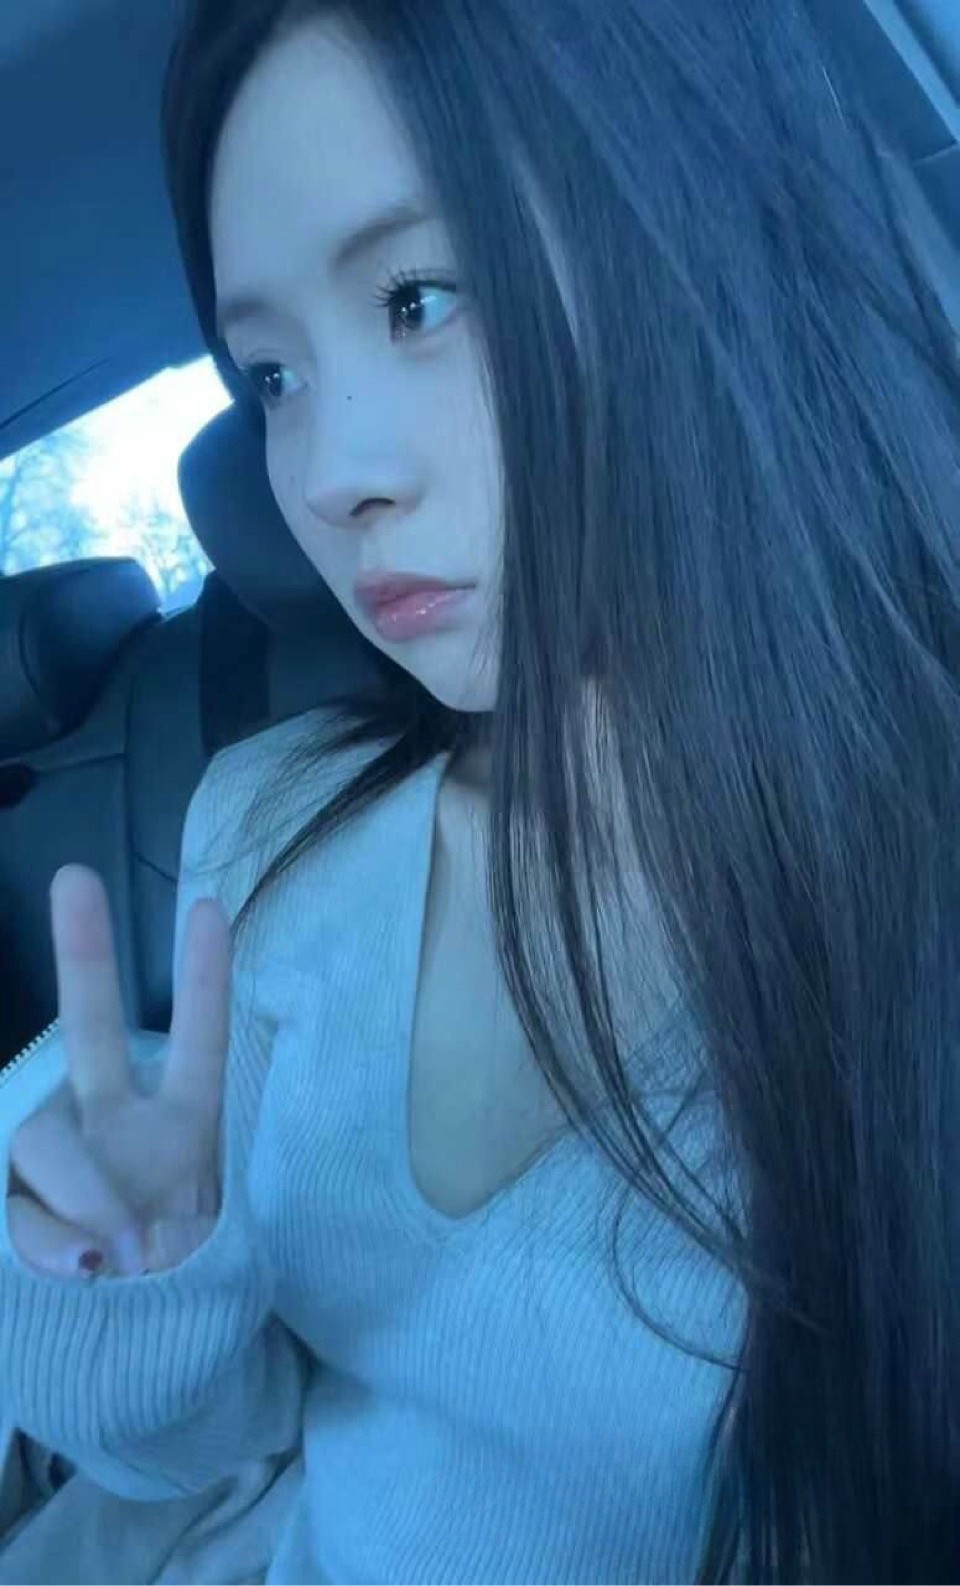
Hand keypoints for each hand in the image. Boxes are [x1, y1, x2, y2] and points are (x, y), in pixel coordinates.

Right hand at [6, 866, 230, 1278]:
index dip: (202, 980)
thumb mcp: (201, 1262)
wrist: (130, 1362)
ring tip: (115, 1261)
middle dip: (84, 957)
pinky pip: (18, 1216)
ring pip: (43, 1138)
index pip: (197, 1042)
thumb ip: (159, 1242)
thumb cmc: (179, 1293)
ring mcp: (61, 1168)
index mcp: (181, 1126)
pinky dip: (46, 1242)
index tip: (208, 905)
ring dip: (80, 1195)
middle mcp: (115, 1128)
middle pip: (94, 1032)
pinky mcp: (16, 1216)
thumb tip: (96, 1253)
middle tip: (74, 879)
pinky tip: (84, 1270)